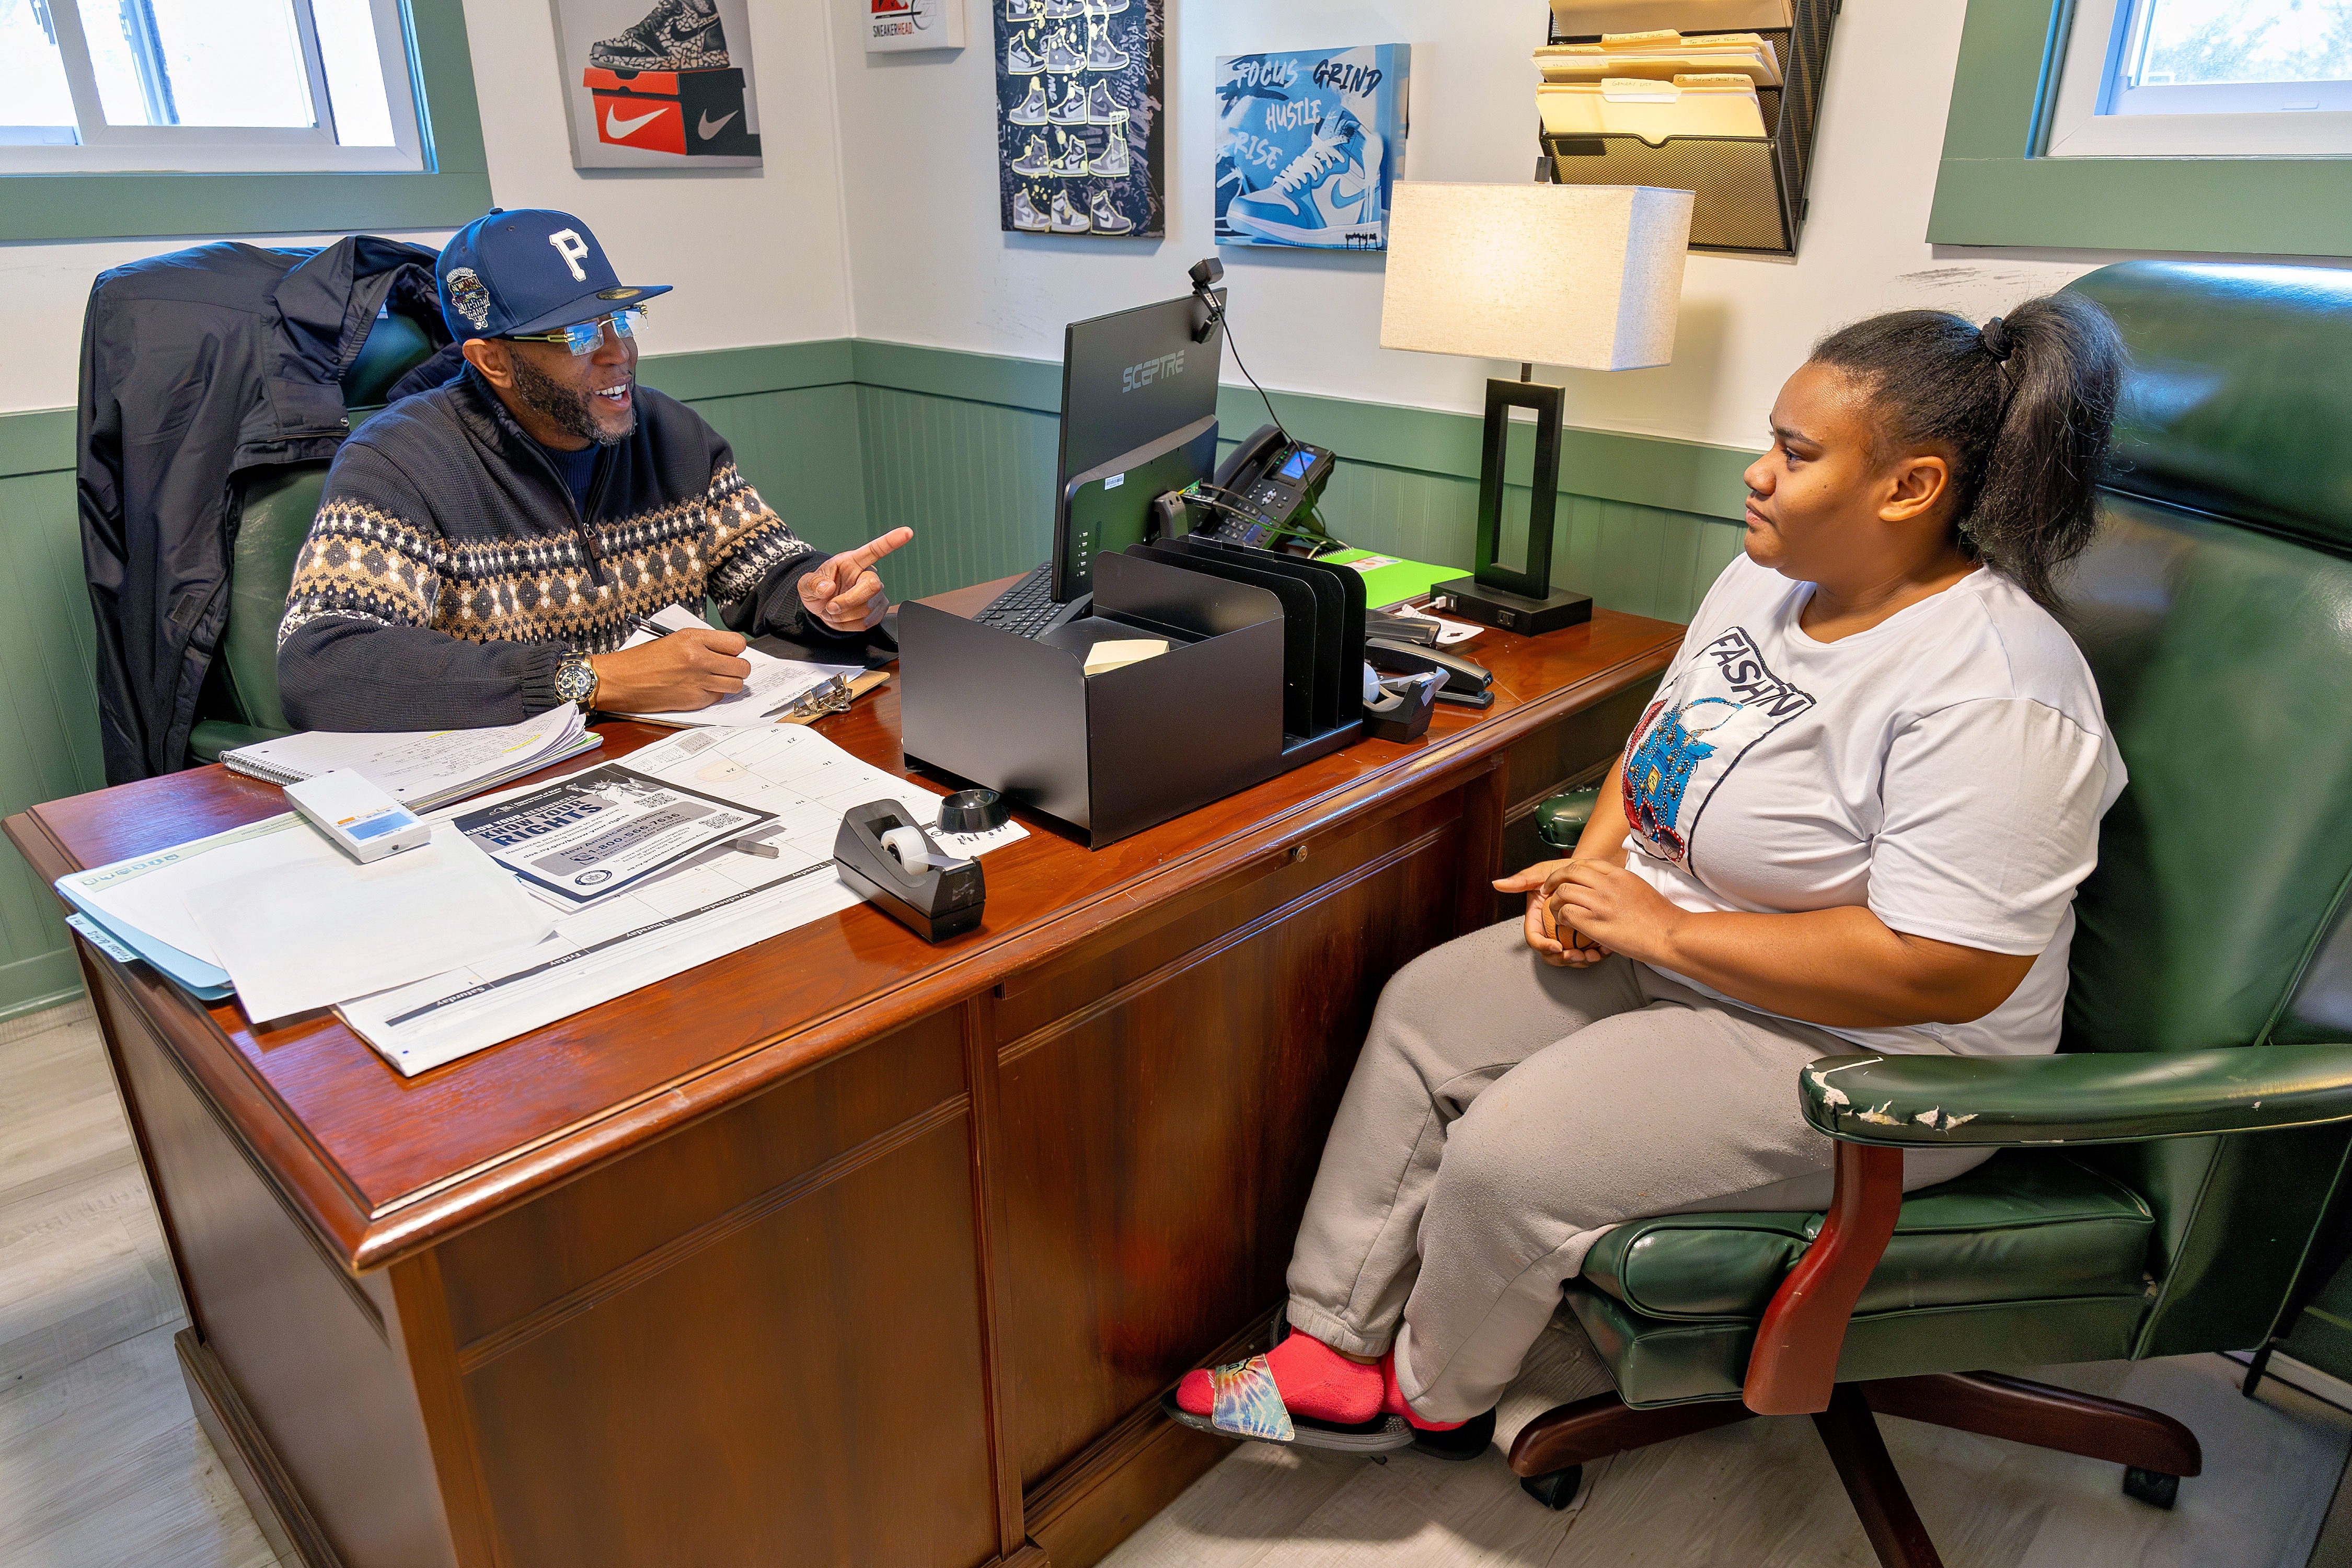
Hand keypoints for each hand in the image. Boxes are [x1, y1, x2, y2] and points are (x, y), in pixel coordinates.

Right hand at [587, 626, 751, 712]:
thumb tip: (726, 651)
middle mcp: (699, 659)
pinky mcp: (694, 701)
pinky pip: (718, 697)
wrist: (621, 680)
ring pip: (735, 685)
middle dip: (737, 668)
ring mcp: (698, 682)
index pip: (737, 644)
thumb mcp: (673, 639)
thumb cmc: (642, 660)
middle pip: (742, 667)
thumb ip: (702, 643)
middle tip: (726, 668)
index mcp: (693, 639)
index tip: (729, 652)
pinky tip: (697, 689)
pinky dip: (712, 694)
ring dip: (728, 683)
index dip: (736, 650)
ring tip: (714, 679)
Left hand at [799, 528, 913, 632]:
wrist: (823, 607)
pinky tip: (842, 617)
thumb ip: (813, 584)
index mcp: (853, 562)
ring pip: (866, 610)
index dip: (891, 541)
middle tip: (830, 606)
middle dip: (848, 602)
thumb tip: (827, 588)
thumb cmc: (818, 589)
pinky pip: (866, 623)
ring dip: (843, 616)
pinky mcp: (879, 611)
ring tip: (833, 610)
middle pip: (872, 587)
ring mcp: (877, 594)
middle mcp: (869, 576)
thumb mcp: (806, 583)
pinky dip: (847, 625)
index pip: (874, 550)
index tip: (907, 532)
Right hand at [1493, 859, 1611, 967]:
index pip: (1534, 938)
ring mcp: (1568, 935)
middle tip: (1578, 956)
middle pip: (1551, 954)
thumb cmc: (1563, 870)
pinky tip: (1605, 950)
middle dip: (1564, 960)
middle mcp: (1551, 930)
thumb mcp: (1542, 872)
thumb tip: (1498, 884)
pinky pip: (1588, 951)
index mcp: (1537, 919)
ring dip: (1582, 961)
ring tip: (1595, 955)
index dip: (1543, 946)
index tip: (1556, 946)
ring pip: (1570, 956)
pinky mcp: (1584, 937)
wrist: (1587, 870)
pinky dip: (1596, 954)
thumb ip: (1521, 880)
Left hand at [1544, 860, 1685, 967]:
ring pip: (1563, 891)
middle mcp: (1608, 884)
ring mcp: (1601, 903)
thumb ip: (1621, 883)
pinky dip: (1561, 916)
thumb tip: (1607, 886)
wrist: (1670, 934)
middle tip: (1548, 889)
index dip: (1569, 869)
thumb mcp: (1639, 888)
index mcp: (1619, 874)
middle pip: (1569, 872)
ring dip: (1555, 900)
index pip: (1586, 863)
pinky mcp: (1596, 923)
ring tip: (1555, 909)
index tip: (1564, 876)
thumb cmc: (1660, 917)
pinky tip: (1564, 922)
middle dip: (1554, 879)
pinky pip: (1567, 913)